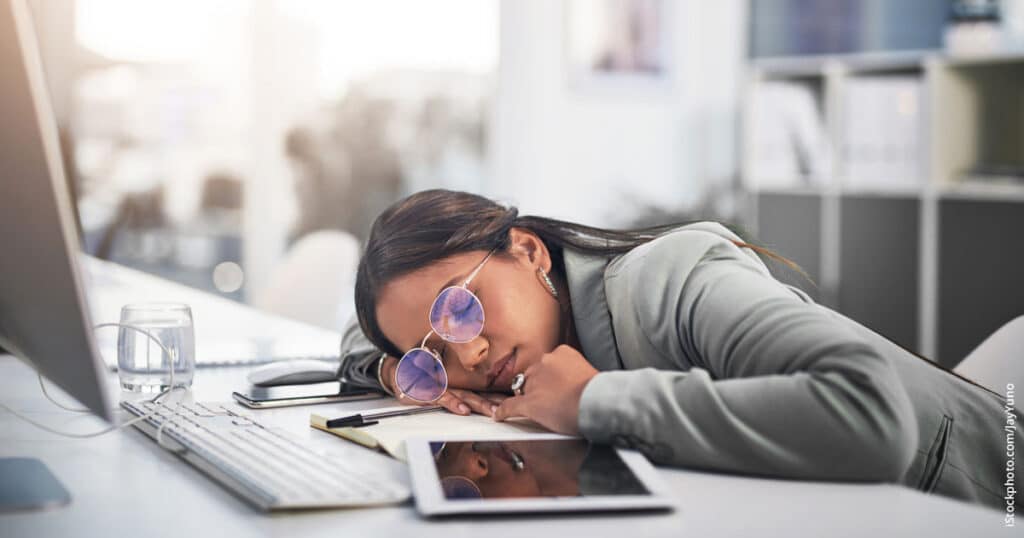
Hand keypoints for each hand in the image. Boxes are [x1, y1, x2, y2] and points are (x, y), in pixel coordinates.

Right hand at [381, 355, 507, 415]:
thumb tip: (474, 404)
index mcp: (457, 387)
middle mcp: (452, 386)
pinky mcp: (427, 390)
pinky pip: (442, 398)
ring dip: (478, 405)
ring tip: (491, 412)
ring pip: (463, 396)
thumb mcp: (438, 386)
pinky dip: (452, 404)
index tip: (514, 403)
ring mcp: (441, 388)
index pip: (481, 393)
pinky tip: (463, 410)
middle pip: (477, 395)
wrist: (396, 370)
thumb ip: (455, 394)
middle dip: (493, 403)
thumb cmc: (418, 378)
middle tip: (508, 410)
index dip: (497, 398)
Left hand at [492, 344, 598, 434]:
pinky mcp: (529, 403)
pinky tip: (500, 416)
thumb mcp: (588, 373)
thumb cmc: (599, 391)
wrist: (597, 403)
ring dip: (526, 397)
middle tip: (546, 398)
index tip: (551, 384)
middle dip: (536, 386)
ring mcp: (535, 383)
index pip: (547, 363)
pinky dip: (504, 412)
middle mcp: (545, 363)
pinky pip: (511, 406)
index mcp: (561, 353)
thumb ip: (575, 374)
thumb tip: (574, 384)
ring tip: (534, 408)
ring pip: (523, 389)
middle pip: (532, 375)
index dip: (547, 376)